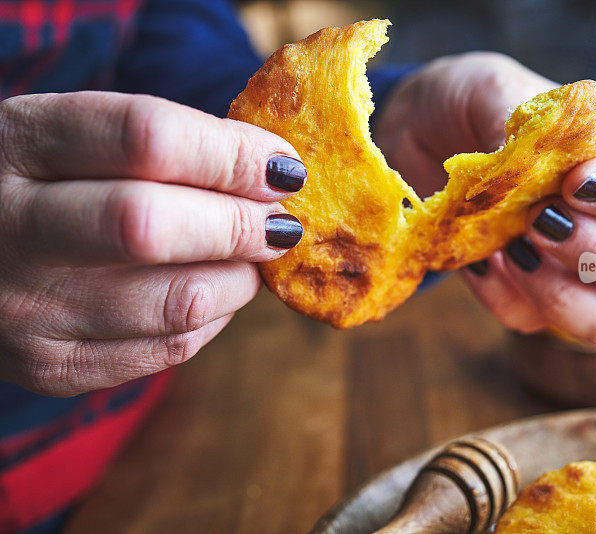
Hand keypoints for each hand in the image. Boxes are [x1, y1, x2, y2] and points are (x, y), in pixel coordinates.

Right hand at [0, 92, 305, 394]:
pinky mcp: (53, 365)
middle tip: (281, 220)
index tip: (283, 166)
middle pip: (155, 226)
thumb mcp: (74, 137)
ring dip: (241, 277)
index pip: (146, 138)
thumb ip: (160, 145)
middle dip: (242, 223)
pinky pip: (170, 348)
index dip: (232, 152)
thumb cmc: (45, 184)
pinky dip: (216, 317)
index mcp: (18, 142)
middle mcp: (9, 226)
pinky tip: (217, 289)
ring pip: (177, 301)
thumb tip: (273, 173)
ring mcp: (28, 306)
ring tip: (251, 254)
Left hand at [375, 52, 595, 342]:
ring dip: (561, 294)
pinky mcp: (520, 291)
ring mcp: (564, 264)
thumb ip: (526, 119)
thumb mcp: (491, 88)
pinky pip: (527, 319)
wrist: (413, 135)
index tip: (575, 183)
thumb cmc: (467, 102)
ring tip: (512, 250)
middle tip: (538, 221)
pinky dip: (501, 297)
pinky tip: (477, 260)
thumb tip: (542, 157)